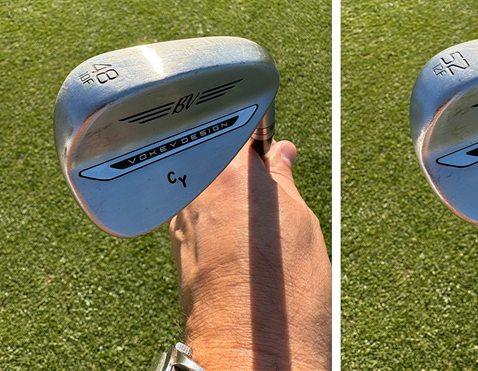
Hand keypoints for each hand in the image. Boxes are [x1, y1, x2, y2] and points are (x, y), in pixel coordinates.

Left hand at [170, 140, 330, 369]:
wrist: (253, 351)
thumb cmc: (285, 294)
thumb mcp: (301, 225)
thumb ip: (283, 182)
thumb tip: (279, 154)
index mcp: (230, 176)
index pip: (236, 128)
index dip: (256, 131)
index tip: (272, 142)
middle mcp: (195, 193)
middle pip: (214, 154)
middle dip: (238, 160)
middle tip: (269, 177)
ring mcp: (181, 222)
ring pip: (203, 184)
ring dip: (225, 188)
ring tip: (256, 214)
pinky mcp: (177, 250)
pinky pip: (195, 214)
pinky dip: (214, 215)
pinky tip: (239, 237)